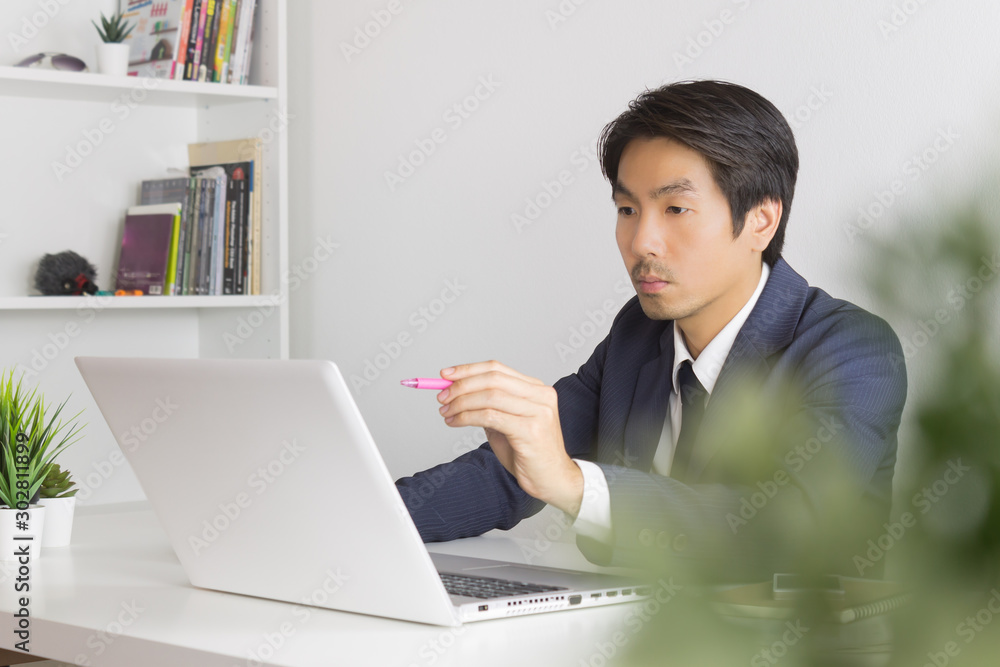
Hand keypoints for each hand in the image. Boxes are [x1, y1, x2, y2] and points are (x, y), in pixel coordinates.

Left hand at [436, 360, 583, 516]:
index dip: (468, 369)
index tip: (445, 375)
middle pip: (492, 379)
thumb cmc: (529, 453)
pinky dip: (467, 417)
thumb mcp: (507, 423)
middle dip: (461, 386)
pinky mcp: (530, 430)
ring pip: (489, 396)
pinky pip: (490, 416)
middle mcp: (540, 395)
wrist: (552, 480)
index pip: (497, 369)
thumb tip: (457, 393)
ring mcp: (538, 412)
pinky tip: (456, 422)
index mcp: (536, 389)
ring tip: (446, 412)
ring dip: (461, 403)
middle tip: (442, 396)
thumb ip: (488, 406)